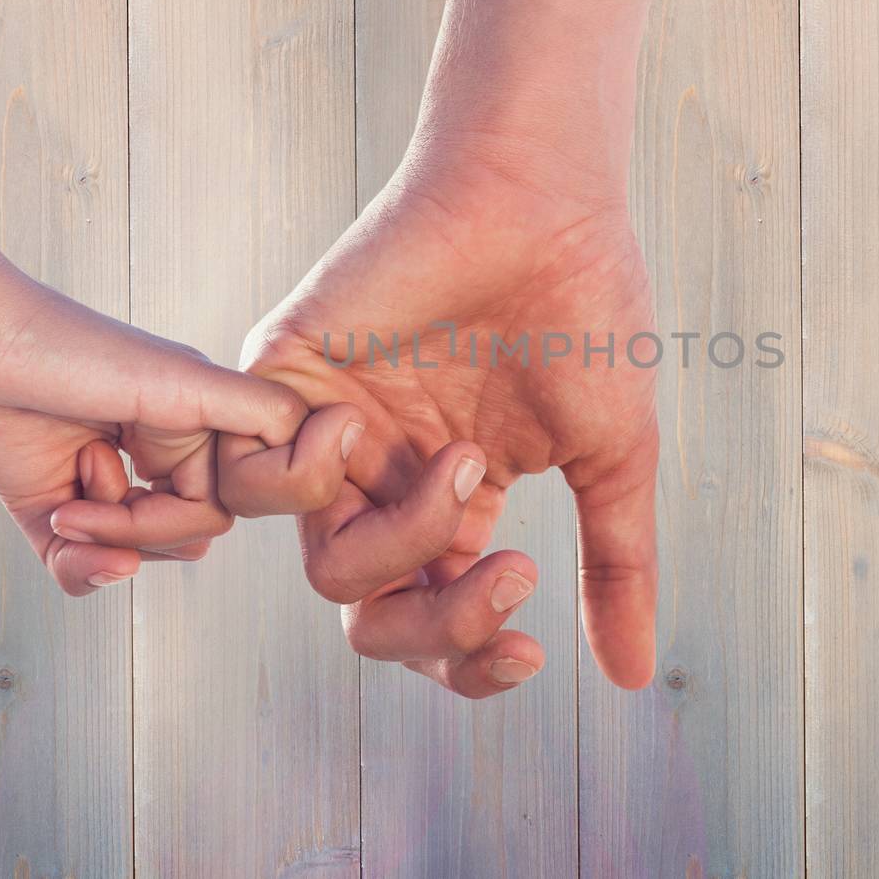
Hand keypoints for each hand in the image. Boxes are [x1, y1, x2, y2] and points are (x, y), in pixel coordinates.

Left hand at [0, 262, 361, 594]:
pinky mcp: (47, 505)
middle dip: (142, 529)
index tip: (159, 476)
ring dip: (103, 541)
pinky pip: (80, 569)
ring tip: (65, 501)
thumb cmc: (73, 346)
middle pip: (183, 538)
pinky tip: (65, 538)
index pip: (224, 507)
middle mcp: (154, 456)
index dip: (190, 515)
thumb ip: (261, 412)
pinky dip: (79, 567)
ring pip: (135, 558)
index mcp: (194, 427)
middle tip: (91, 482)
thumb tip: (340, 434)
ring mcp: (102, 484)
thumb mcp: (184, 381)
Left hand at [226, 129, 658, 695]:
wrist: (545, 202)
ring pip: (322, 568)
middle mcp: (388, 478)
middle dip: (438, 629)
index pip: (436, 620)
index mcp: (455, 500)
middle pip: (371, 618)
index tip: (527, 651)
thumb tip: (632, 677)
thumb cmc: (587, 311)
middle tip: (512, 575)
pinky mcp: (285, 378)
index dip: (470, 661)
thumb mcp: (610, 458)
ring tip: (463, 460)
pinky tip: (359, 432)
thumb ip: (615, 566)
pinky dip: (300, 480)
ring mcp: (335, 432)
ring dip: (404, 541)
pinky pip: (246, 479)